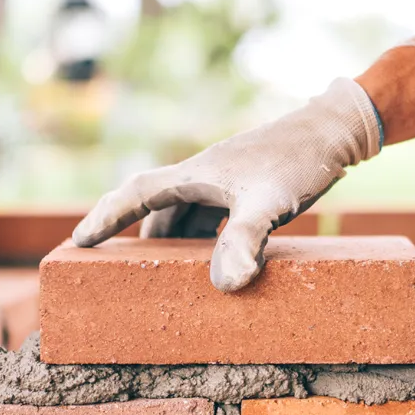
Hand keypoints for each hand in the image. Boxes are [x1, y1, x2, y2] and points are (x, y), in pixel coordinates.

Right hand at [72, 78, 381, 291]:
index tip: (78, 241)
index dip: (105, 217)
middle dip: (132, 236)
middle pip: (154, 207)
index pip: (136, 194)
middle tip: (112, 269)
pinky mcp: (246, 186)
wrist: (336, 130)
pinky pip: (209, 216)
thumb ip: (245, 240)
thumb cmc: (300, 161)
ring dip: (169, 241)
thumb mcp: (270, 202)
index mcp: (195, 174)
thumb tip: (227, 284)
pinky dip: (201, 238)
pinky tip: (214, 260)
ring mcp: (224, 180)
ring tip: (160, 275)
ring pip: (182, 213)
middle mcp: (203, 175)